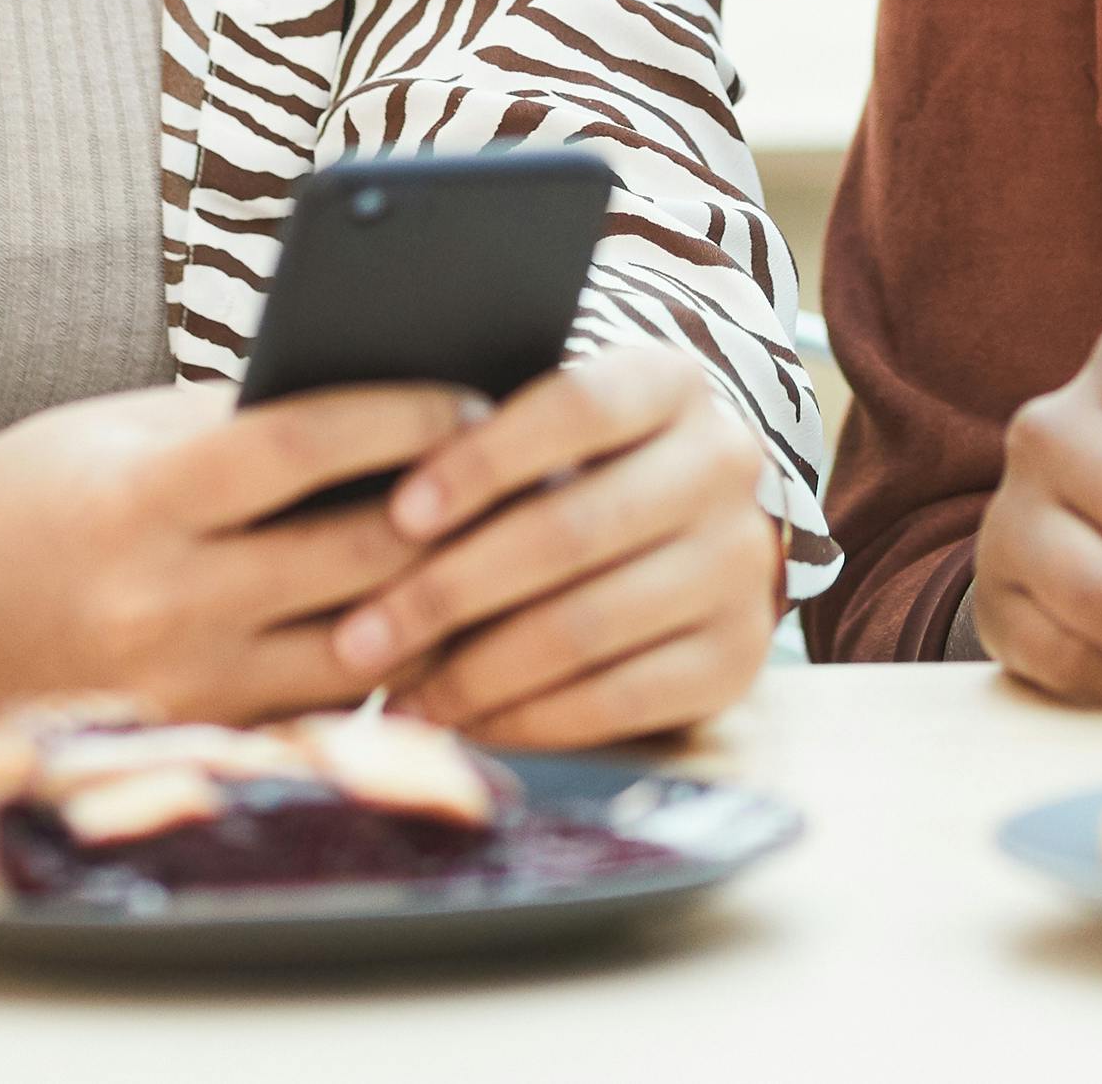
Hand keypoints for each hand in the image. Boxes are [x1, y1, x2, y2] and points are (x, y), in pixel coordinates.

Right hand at [0, 383, 477, 726]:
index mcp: (146, 497)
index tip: (469, 391)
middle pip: (355, 557)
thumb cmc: (40, 486)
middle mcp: (161, 602)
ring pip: (358, 648)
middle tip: (523, 472)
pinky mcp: (190, 740)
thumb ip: (249, 422)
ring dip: (436, 599)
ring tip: (503, 545)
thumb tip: (397, 393)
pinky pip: (318, 707)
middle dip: (450, 513)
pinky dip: (380, 665)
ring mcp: (178, 689)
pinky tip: (434, 620)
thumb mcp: (131, 427)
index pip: (308, 446)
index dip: (403, 414)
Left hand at [330, 345, 781, 748]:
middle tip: (360, 637)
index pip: (576, 406)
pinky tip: (464, 722)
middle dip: (448, 592)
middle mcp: (725, 464)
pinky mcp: (738, 658)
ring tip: (397, 692)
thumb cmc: (572, 469)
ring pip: (588, 624)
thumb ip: (480, 437)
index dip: (484, 462)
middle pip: (571, 529)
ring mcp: (741, 564)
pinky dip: (529, 718)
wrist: (687, 533)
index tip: (398, 513)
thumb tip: (369, 487)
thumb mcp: (546, 428)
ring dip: (476, 670)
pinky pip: (620, 700)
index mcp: (672, 380)